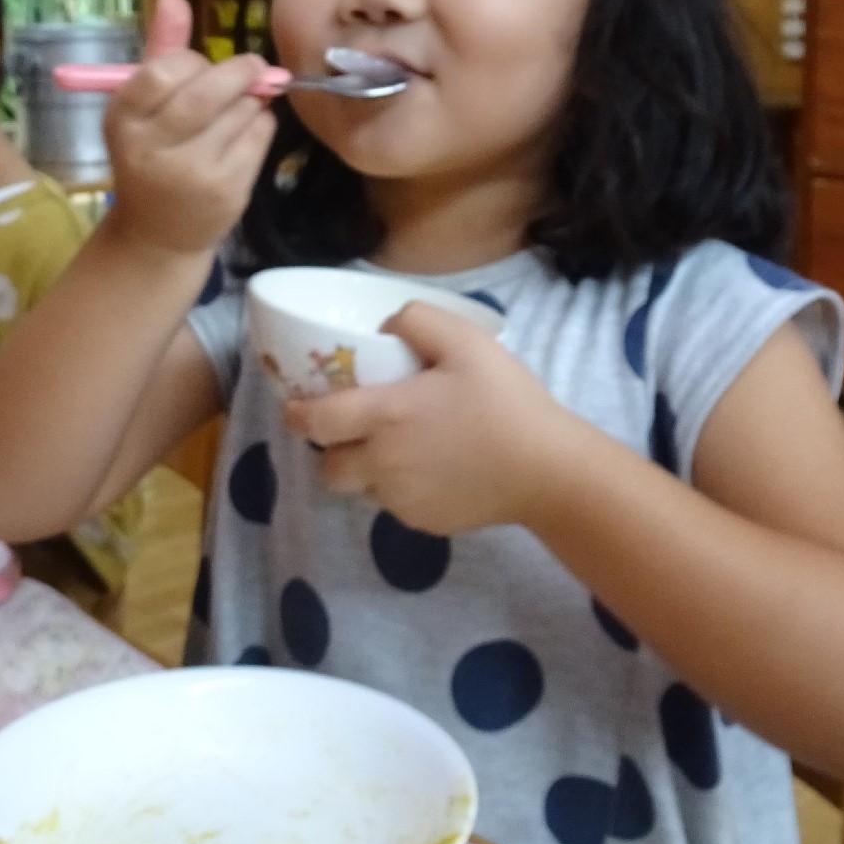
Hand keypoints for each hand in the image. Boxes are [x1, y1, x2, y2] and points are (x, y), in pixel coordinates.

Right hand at [103, 0, 277, 255]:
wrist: (159, 233)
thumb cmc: (151, 156)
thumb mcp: (143, 105)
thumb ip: (161, 50)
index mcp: (124, 121)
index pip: (162, 73)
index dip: (190, 62)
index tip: (199, 65)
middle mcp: (154, 148)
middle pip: (209, 90)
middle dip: (239, 72)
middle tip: (251, 67)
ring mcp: (193, 172)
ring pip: (242, 110)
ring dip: (250, 100)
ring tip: (237, 110)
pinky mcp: (228, 189)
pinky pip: (261, 134)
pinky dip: (260, 124)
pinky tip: (244, 135)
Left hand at [284, 303, 577, 535]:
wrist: (548, 471)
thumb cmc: (507, 402)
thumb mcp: (467, 341)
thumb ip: (417, 321)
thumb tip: (384, 327)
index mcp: (385, 417)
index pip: (317, 422)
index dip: (297, 414)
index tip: (294, 406)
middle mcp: (382, 464)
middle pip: (328, 468)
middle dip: (330, 449)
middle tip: (353, 429)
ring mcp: (402, 500)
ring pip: (360, 488)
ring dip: (366, 469)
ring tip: (401, 447)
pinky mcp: (425, 523)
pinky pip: (394, 505)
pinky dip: (400, 488)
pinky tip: (435, 468)